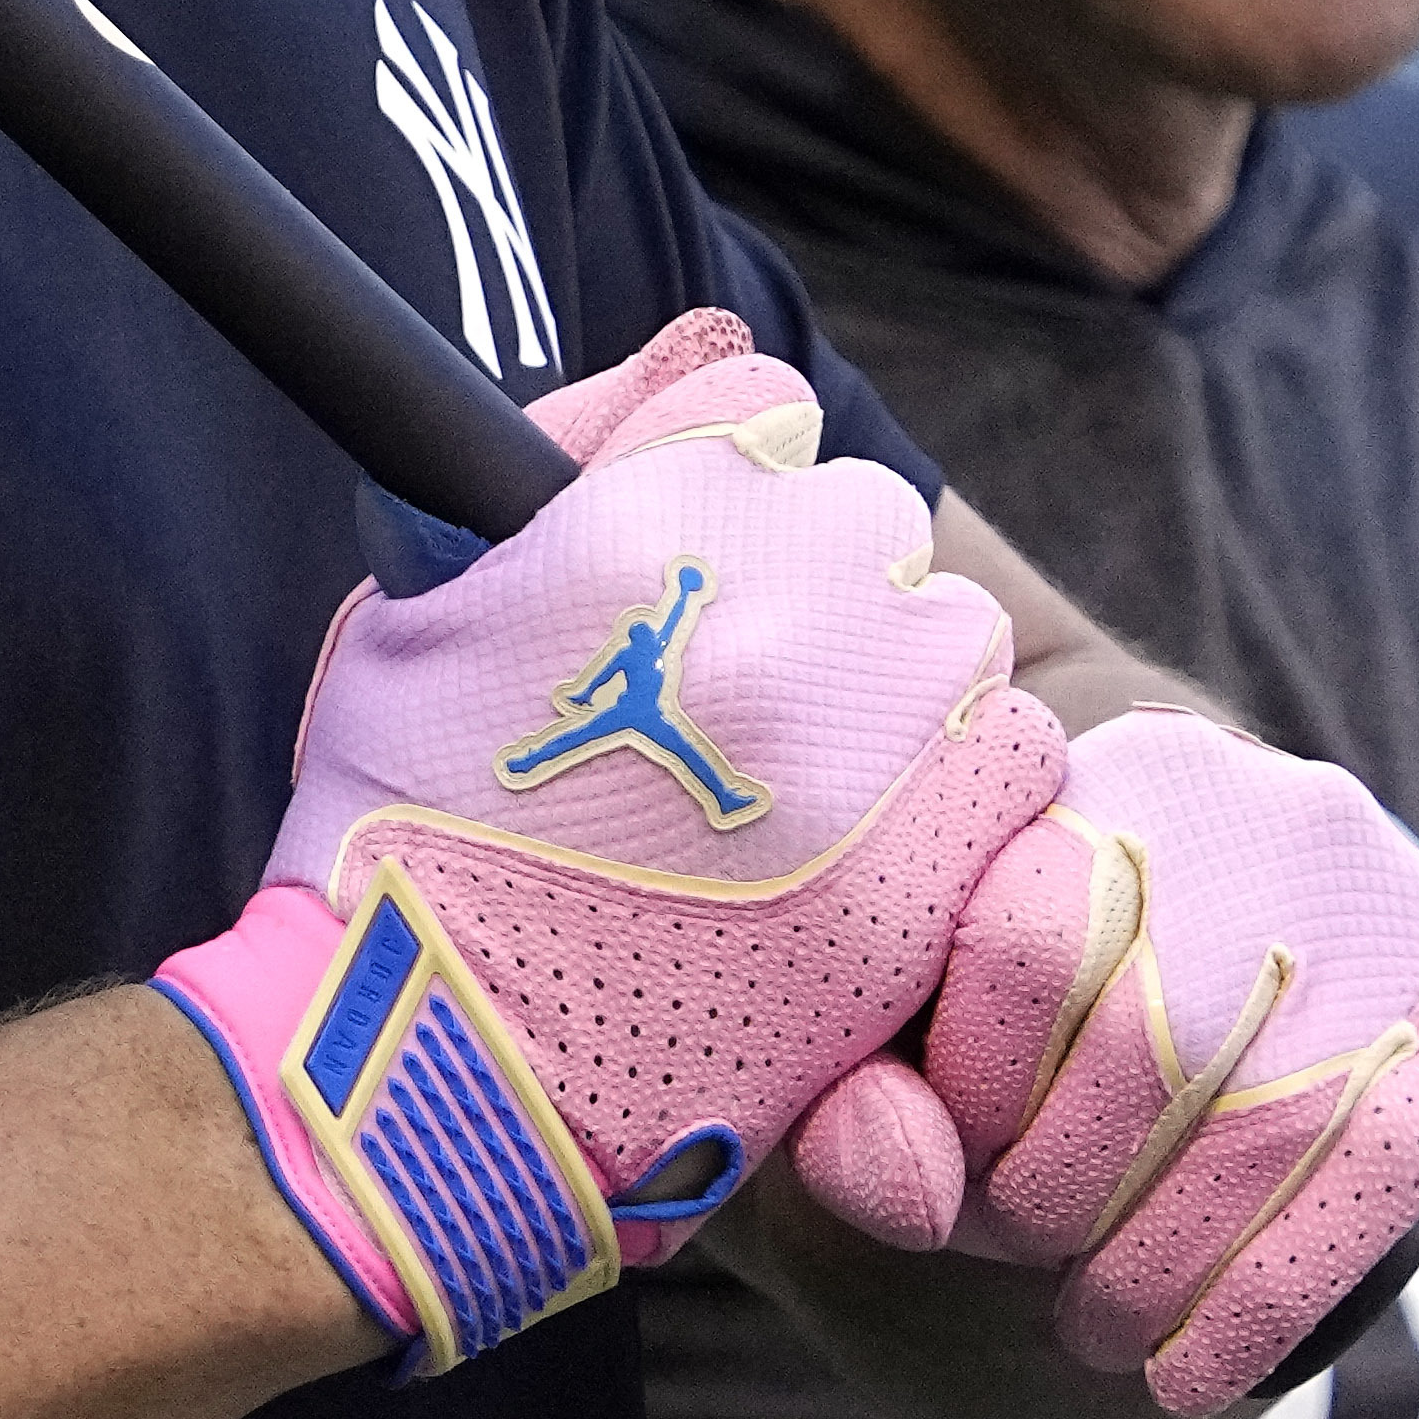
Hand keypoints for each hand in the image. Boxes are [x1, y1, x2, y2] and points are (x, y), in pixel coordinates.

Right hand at [154, 311, 1066, 1371]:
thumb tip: (721, 346)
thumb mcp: (422, 603)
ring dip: (901, 692)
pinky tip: (864, 854)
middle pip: (872, 518)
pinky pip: (1012, 769)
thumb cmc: (406, 831)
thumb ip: (577, 440)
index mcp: (635, 521)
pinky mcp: (923, 875)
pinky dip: (959, 800)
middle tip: (742, 696)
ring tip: (800, 786)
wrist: (440, 1072)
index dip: (725, 487)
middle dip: (822, 589)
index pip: (761, 407)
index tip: (687, 570)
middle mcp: (764, 606)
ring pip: (955, 641)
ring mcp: (857, 744)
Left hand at [779, 706, 1418, 1415]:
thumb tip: (909, 1190)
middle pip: (1144, 1047)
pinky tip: (1192, 1374)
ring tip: (1102, 1335)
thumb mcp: (936, 1032)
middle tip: (1034, 1273)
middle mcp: (1267, 812)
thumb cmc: (1052, 1024)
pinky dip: (1256, 1309)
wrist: (1255, 984)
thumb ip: (873, 1098)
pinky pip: (1367, 1185)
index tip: (957, 1173)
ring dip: (1153, 1277)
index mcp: (1113, 776)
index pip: (1024, 941)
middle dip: (1061, 1207)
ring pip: (1254, 1130)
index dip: (971, 1098)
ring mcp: (1394, 911)